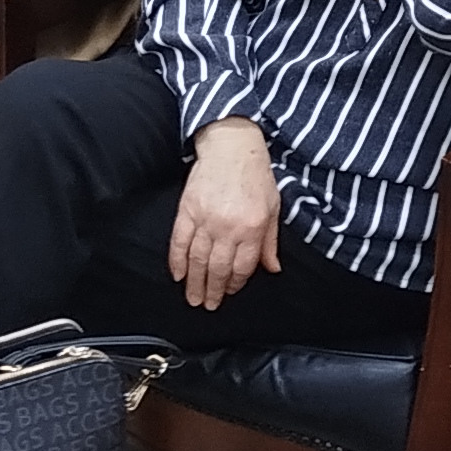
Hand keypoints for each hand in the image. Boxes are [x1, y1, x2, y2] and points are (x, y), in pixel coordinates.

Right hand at [169, 120, 280, 307]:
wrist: (232, 145)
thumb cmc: (255, 174)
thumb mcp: (273, 207)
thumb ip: (270, 241)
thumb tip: (272, 268)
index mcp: (252, 227)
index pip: (242, 267)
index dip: (236, 283)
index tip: (230, 292)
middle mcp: (228, 227)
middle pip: (218, 269)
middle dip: (213, 291)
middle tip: (208, 305)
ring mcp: (205, 219)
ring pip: (198, 260)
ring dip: (194, 283)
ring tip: (193, 298)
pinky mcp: (188, 210)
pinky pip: (179, 241)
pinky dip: (177, 260)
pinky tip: (177, 274)